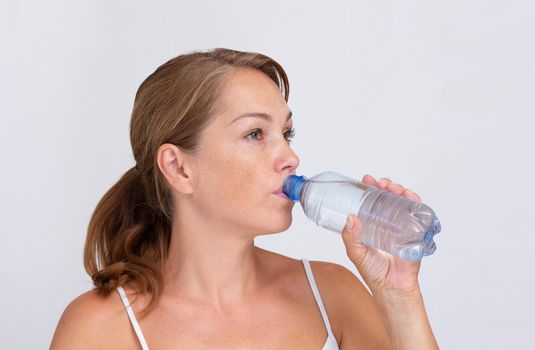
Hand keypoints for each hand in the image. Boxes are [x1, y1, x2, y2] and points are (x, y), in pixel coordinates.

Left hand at [341, 175, 423, 294]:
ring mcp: (403, 226)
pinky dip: (416, 202)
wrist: (393, 288)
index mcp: (372, 224)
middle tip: (381, 183)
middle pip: (389, 197)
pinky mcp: (416, 233)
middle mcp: (388, 222)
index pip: (371, 201)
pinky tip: (411, 196)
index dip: (370, 188)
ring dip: (400, 190)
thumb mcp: (356, 253)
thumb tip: (350, 218)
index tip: (367, 179)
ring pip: (403, 202)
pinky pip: (419, 214)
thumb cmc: (374, 272)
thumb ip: (350, 238)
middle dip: (386, 186)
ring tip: (394, 187)